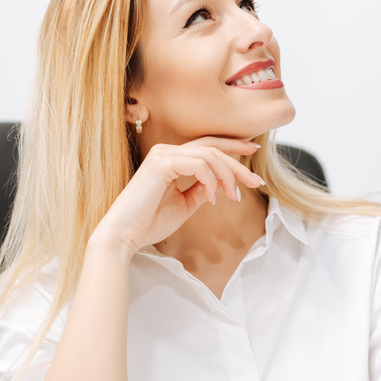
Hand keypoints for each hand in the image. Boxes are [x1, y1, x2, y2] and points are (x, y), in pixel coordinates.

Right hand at [92, 137, 263, 256]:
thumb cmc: (149, 222)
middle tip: (256, 181)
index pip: (207, 146)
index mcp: (171, 158)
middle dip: (238, 164)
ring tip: (233, 197)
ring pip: (210, 155)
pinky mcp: (162, 163)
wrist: (124, 235)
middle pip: (213, 148)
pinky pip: (200, 165)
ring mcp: (163, 155)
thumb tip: (221, 184)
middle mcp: (166, 151)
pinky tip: (213, 199)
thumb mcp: (185, 205)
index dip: (232, 146)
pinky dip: (212, 181)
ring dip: (228, 176)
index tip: (253, 149)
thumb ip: (202, 190)